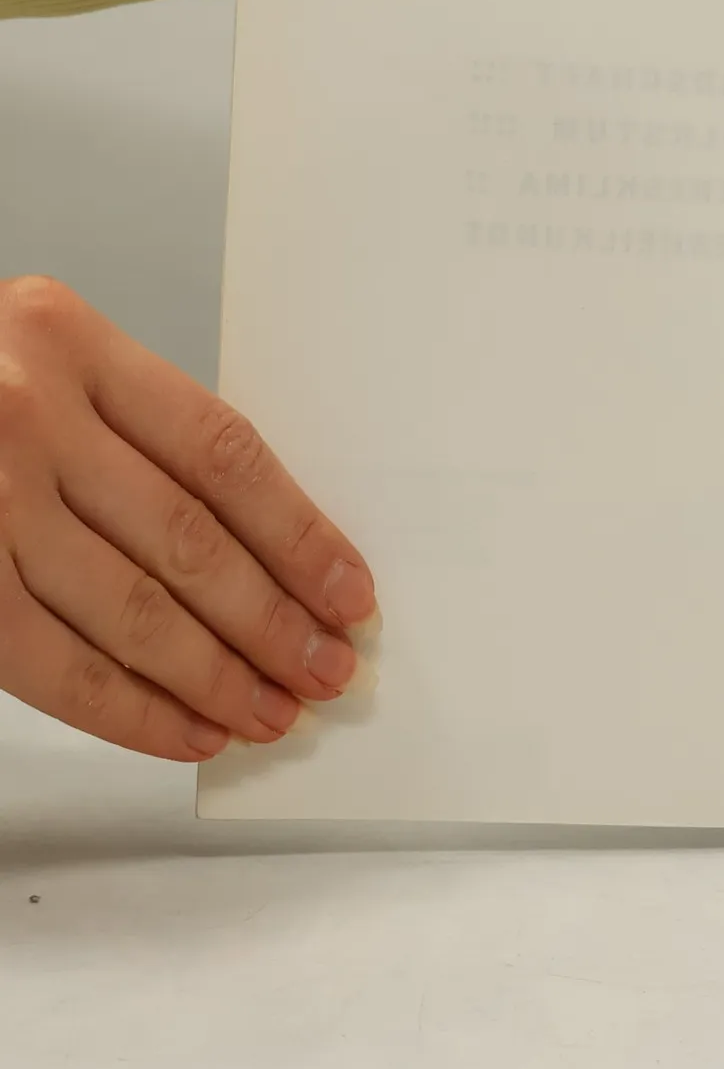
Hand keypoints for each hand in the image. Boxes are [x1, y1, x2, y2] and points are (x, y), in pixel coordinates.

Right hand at [0, 275, 376, 759]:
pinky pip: (50, 664)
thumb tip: (263, 542)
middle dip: (270, 621)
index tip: (347, 591)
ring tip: (271, 710)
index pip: (221, 453)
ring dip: (213, 676)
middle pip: (185, 539)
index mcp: (66, 340)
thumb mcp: (44, 361)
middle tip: (325, 667)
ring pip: (126, 610)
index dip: (298, 533)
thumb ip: (133, 427)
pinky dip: (128, 709)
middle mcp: (20, 414)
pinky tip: (185, 729)